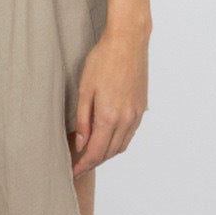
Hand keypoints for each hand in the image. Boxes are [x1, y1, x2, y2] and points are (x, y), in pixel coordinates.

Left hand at [71, 24, 149, 177]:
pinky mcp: (142, 108)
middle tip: (78, 165)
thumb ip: (83, 120)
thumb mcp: (85, 89)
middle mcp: (126, 119)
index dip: (84, 165)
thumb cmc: (103, 60)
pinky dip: (118, 142)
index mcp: (109, 116)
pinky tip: (107, 138)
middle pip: (110, 152)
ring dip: (106, 154)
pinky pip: (130, 134)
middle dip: (94, 162)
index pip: (96, 152)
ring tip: (90, 154)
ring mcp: (136, 114)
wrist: (128, 42)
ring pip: (122, 145)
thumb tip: (81, 144)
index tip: (73, 172)